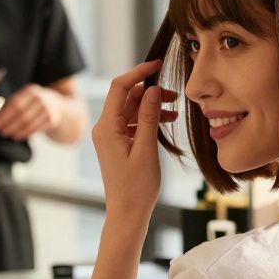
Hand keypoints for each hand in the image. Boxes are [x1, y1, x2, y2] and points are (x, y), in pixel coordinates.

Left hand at [0, 84, 64, 140]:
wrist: (58, 106)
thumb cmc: (33, 103)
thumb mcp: (24, 99)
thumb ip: (10, 106)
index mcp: (30, 91)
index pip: (15, 103)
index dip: (4, 115)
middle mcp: (41, 98)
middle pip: (22, 113)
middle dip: (9, 124)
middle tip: (1, 131)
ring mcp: (48, 109)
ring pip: (29, 123)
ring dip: (16, 130)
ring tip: (8, 134)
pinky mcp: (52, 120)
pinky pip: (36, 129)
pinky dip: (26, 134)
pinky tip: (18, 136)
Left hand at [92, 60, 178, 219]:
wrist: (127, 214)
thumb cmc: (136, 187)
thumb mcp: (146, 149)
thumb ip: (148, 117)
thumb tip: (152, 90)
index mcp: (107, 127)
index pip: (119, 87)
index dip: (138, 72)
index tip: (157, 65)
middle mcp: (104, 128)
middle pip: (126, 97)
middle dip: (149, 91)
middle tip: (174, 94)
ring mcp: (110, 136)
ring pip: (130, 109)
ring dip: (151, 105)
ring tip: (174, 109)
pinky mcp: (117, 143)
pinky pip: (132, 122)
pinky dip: (148, 118)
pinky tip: (167, 121)